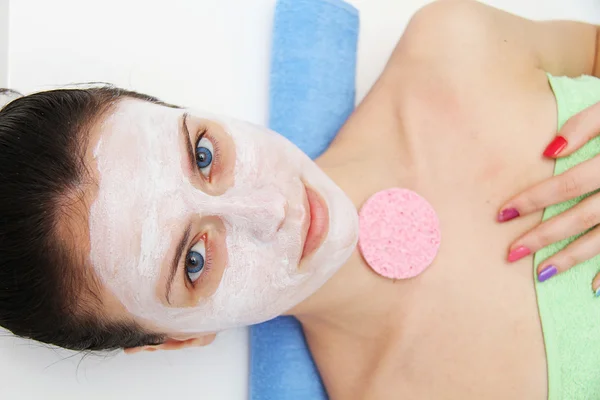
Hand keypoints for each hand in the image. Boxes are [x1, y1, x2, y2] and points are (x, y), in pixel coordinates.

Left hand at [497, 101, 599, 294]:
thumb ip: (584, 125)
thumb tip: (548, 152)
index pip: (569, 184)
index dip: (535, 200)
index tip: (503, 214)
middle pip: (582, 218)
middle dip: (544, 237)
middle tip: (512, 253)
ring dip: (573, 258)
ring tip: (542, 273)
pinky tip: (593, 286)